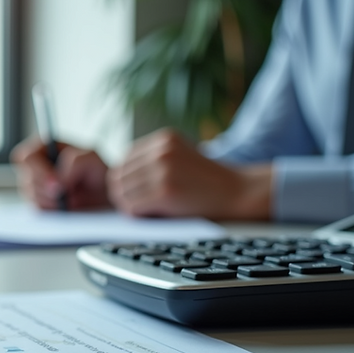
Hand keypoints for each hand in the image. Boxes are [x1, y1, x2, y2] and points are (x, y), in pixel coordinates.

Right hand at [12, 137, 110, 209]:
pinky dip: (52, 210)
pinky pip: (36, 210)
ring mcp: (34, 186)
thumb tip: (58, 180)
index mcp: (44, 148)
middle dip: (47, 190)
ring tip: (70, 199)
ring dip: (51, 201)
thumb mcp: (92, 159)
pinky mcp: (37, 203)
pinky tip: (65, 207)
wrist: (104, 197)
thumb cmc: (97, 173)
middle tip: (67, 196)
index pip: (26, 157)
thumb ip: (75, 162)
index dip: (38, 172)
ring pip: (30, 196)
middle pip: (26, 179)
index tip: (56, 185)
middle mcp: (35, 167)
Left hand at [107, 129, 271, 219]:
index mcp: (164, 138)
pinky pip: (132, 206)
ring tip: (143, 210)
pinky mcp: (165, 192)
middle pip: (118, 175)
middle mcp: (161, 150)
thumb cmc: (206, 180)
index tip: (135, 190)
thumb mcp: (180, 156)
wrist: (238, 192)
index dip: (125, 178)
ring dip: (128, 204)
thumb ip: (151, 160)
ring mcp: (163, 170)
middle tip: (135, 204)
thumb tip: (115, 178)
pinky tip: (149, 214)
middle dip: (123, 192)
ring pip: (122, 192)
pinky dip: (135, 214)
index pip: (125, 159)